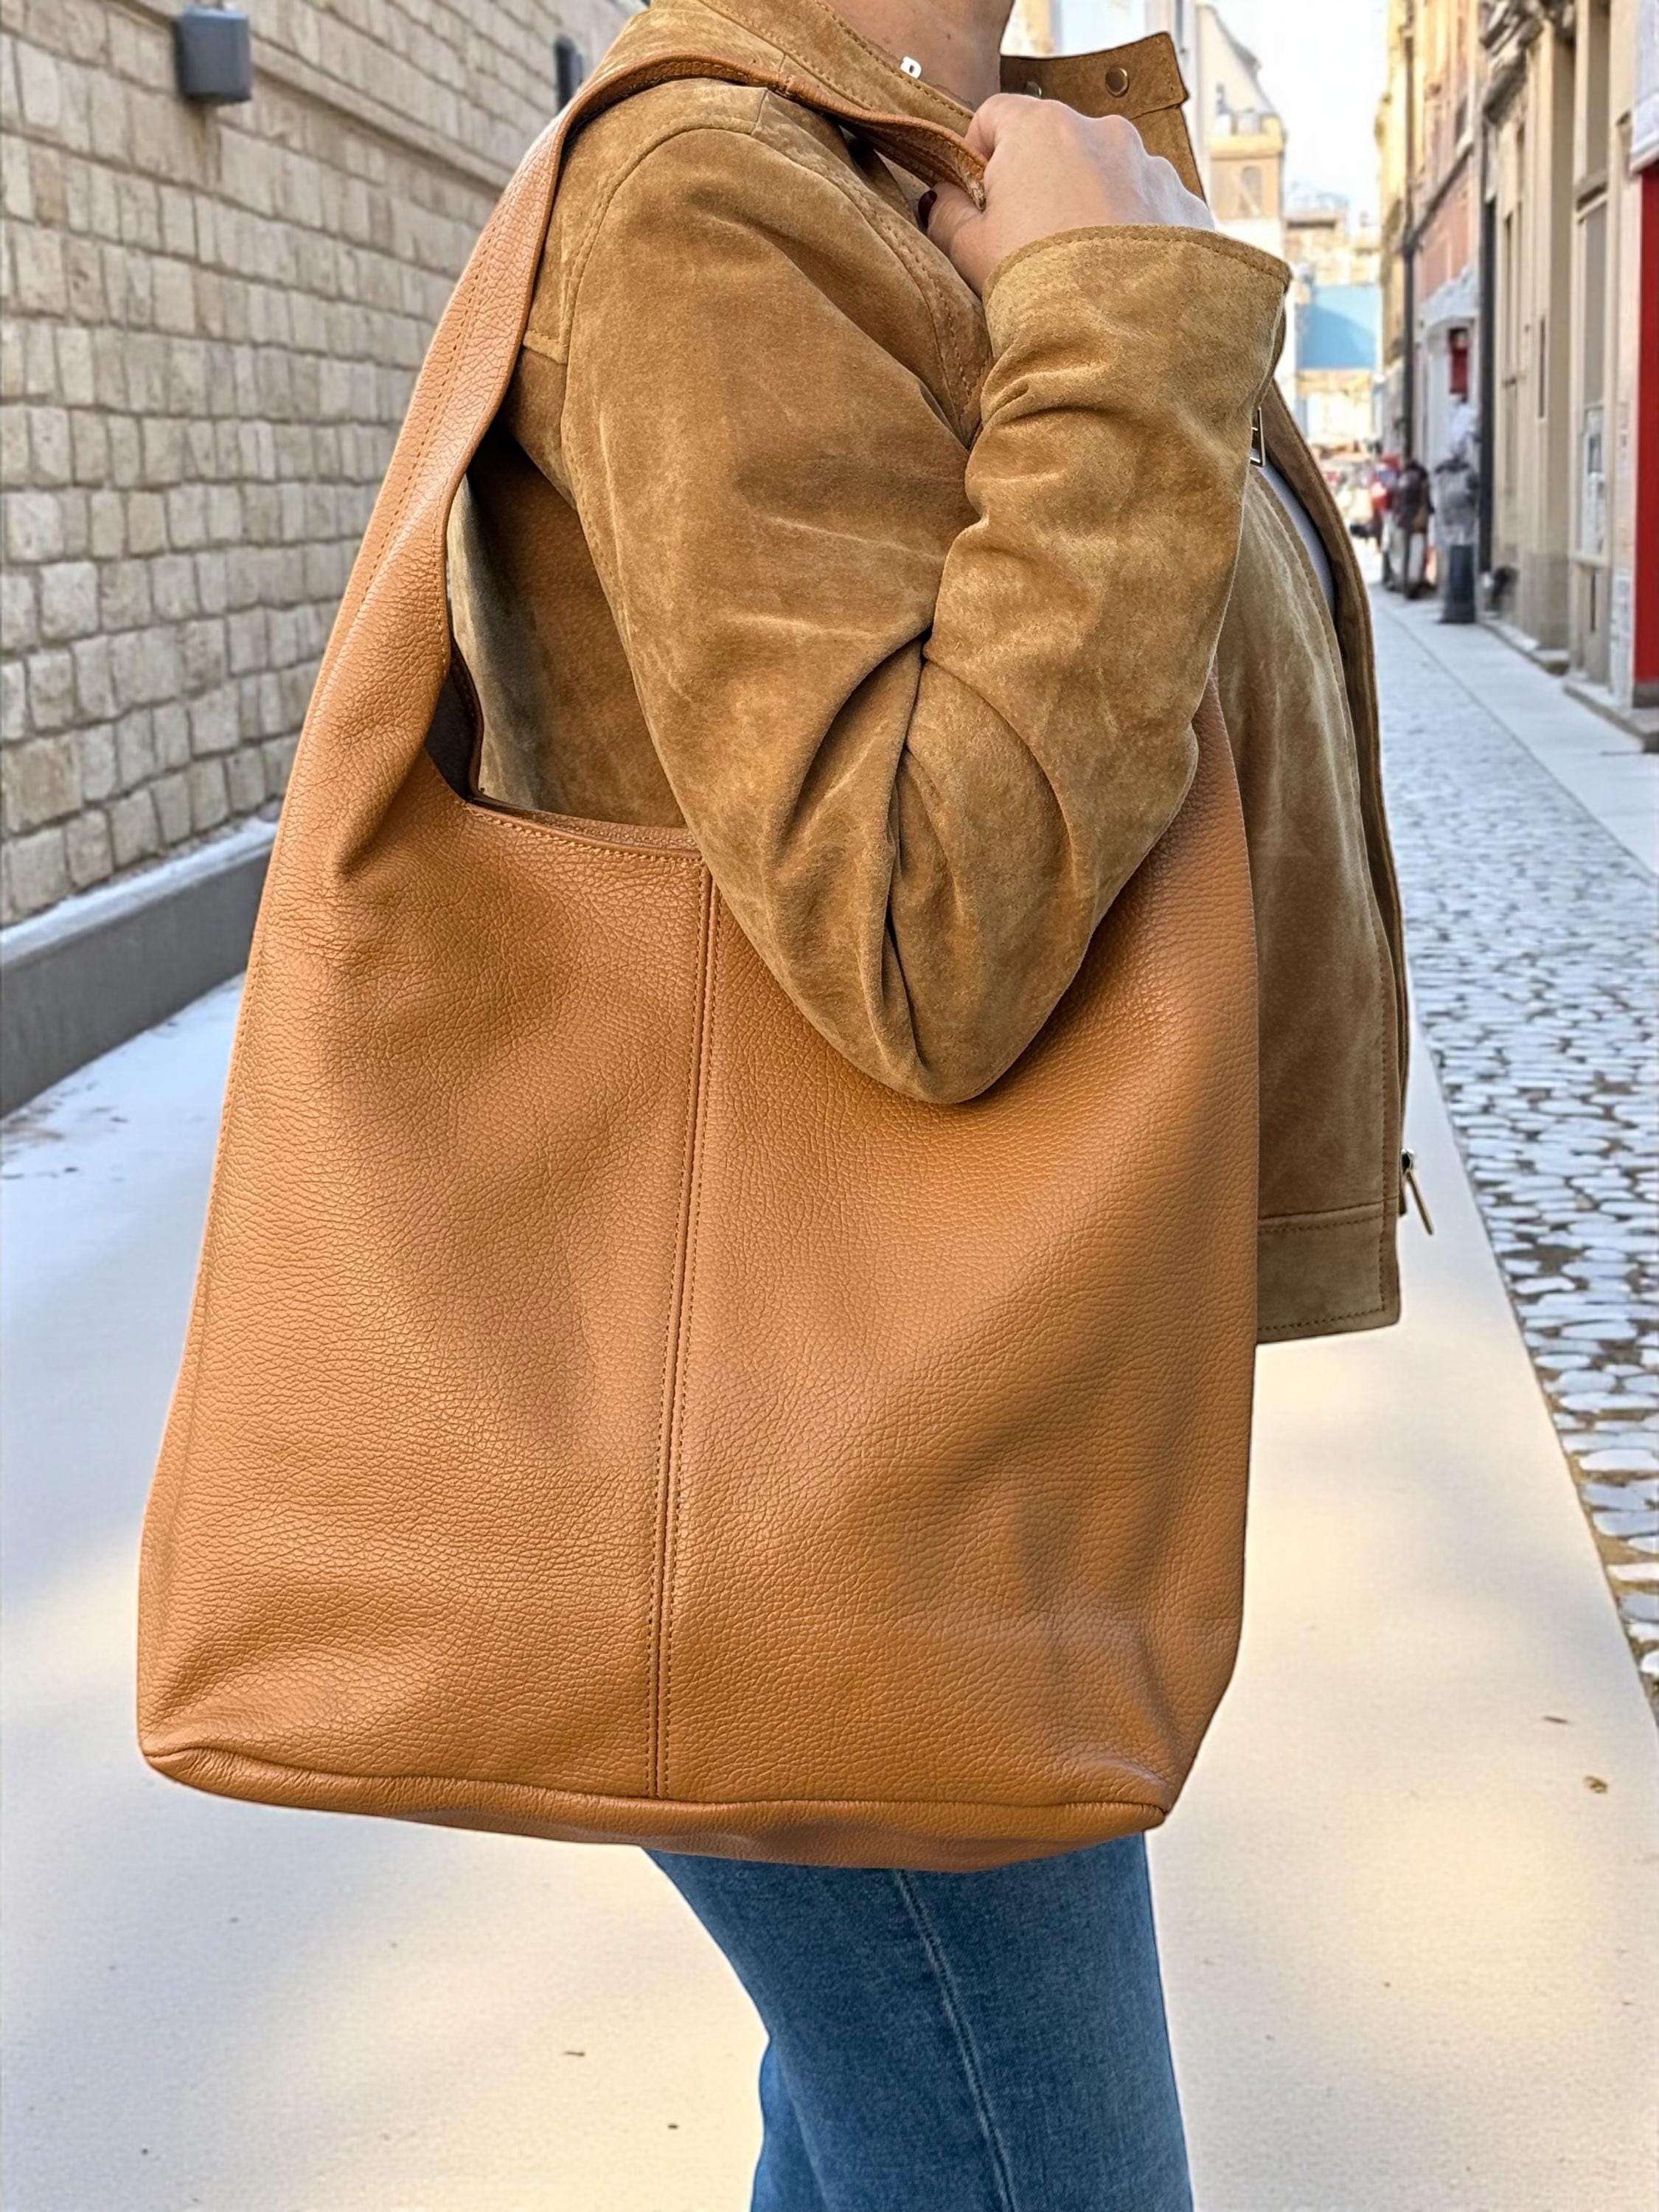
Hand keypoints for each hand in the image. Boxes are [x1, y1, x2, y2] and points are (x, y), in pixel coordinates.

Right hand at [925, 94, 1213, 297]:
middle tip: (1026, 243)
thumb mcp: (970, 252)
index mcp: (1042, 130)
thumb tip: (940, 199)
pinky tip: (1121, 277)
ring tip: (1080, 267)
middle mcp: (1103, 132)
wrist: (1117, 340)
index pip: (995, 115)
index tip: (977, 200)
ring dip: (1091, 207)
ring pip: (1108, 176)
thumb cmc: (1035, 287)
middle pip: (1057, 144)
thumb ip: (947, 214)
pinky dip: (1134, 233)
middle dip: (1040, 183)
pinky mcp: (1185, 206)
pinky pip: (1150, 209)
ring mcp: (1151, 166)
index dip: (978, 156)